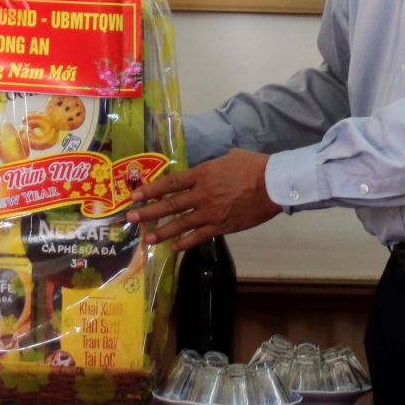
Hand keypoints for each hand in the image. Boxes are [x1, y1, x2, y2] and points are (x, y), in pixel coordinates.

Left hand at [127, 149, 282, 249]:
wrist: (274, 184)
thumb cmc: (253, 166)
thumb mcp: (227, 157)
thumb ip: (209, 166)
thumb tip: (200, 170)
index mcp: (202, 174)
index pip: (170, 183)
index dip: (151, 190)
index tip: (135, 196)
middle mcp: (202, 194)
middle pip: (170, 205)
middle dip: (148, 213)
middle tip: (131, 219)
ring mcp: (211, 213)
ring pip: (181, 224)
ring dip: (162, 232)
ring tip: (147, 239)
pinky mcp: (223, 226)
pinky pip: (200, 236)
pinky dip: (186, 242)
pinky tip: (175, 247)